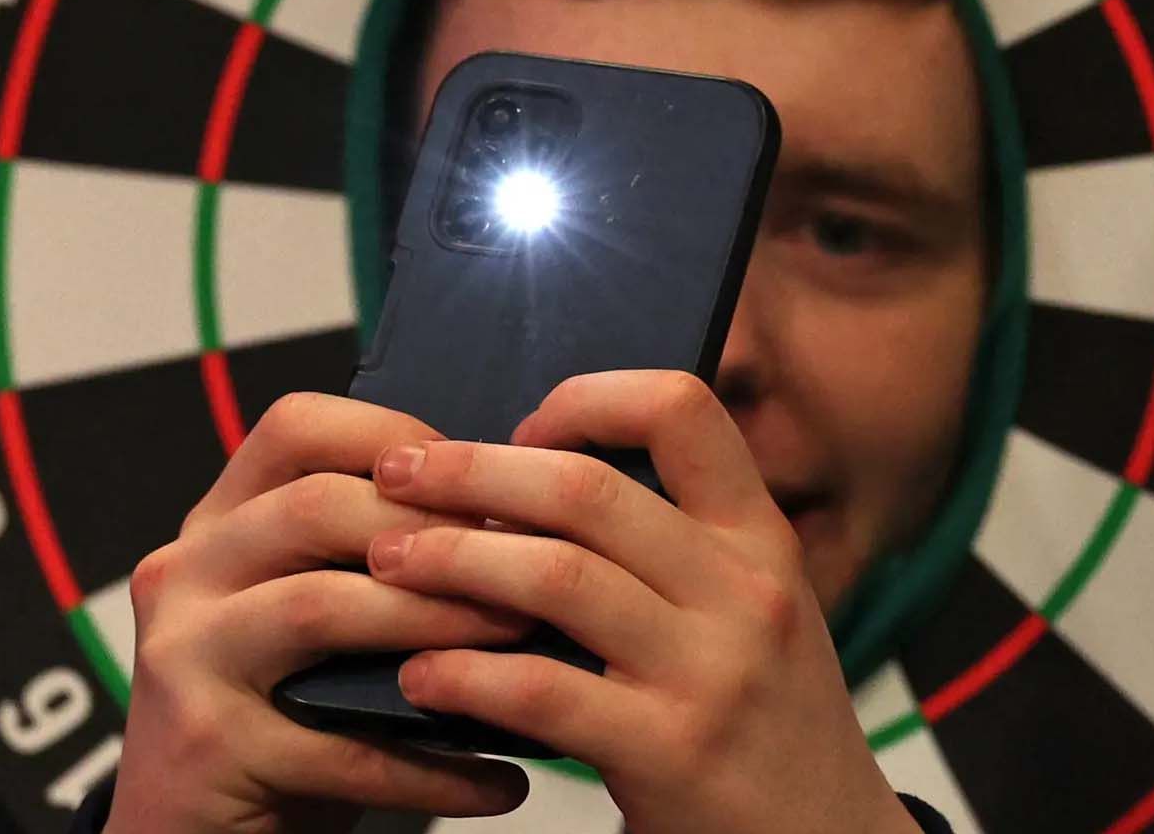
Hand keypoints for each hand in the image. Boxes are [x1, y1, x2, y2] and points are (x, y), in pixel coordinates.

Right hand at [105, 393, 533, 833]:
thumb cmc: (277, 715)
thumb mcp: (307, 615)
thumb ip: (369, 557)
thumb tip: (516, 521)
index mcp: (220, 523)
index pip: (297, 429)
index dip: (397, 438)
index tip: (483, 480)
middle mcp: (187, 573)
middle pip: (316, 508)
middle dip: (439, 531)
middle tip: (533, 562)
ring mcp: (186, 656)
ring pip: (322, 606)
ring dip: (440, 620)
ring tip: (525, 643)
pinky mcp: (206, 745)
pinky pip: (342, 746)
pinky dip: (434, 766)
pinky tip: (501, 783)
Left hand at [363, 372, 920, 833]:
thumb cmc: (765, 723)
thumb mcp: (755, 612)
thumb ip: (676, 551)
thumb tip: (530, 488)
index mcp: (759, 540)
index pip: (681, 409)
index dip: (586, 401)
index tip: (522, 431)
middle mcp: (743, 591)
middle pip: (587, 489)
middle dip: (472, 472)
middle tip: (396, 476)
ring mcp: (711, 672)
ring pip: (556, 577)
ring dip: (451, 561)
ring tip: (388, 563)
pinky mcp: (671, 752)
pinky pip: (542, 693)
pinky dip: (464, 676)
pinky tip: (420, 676)